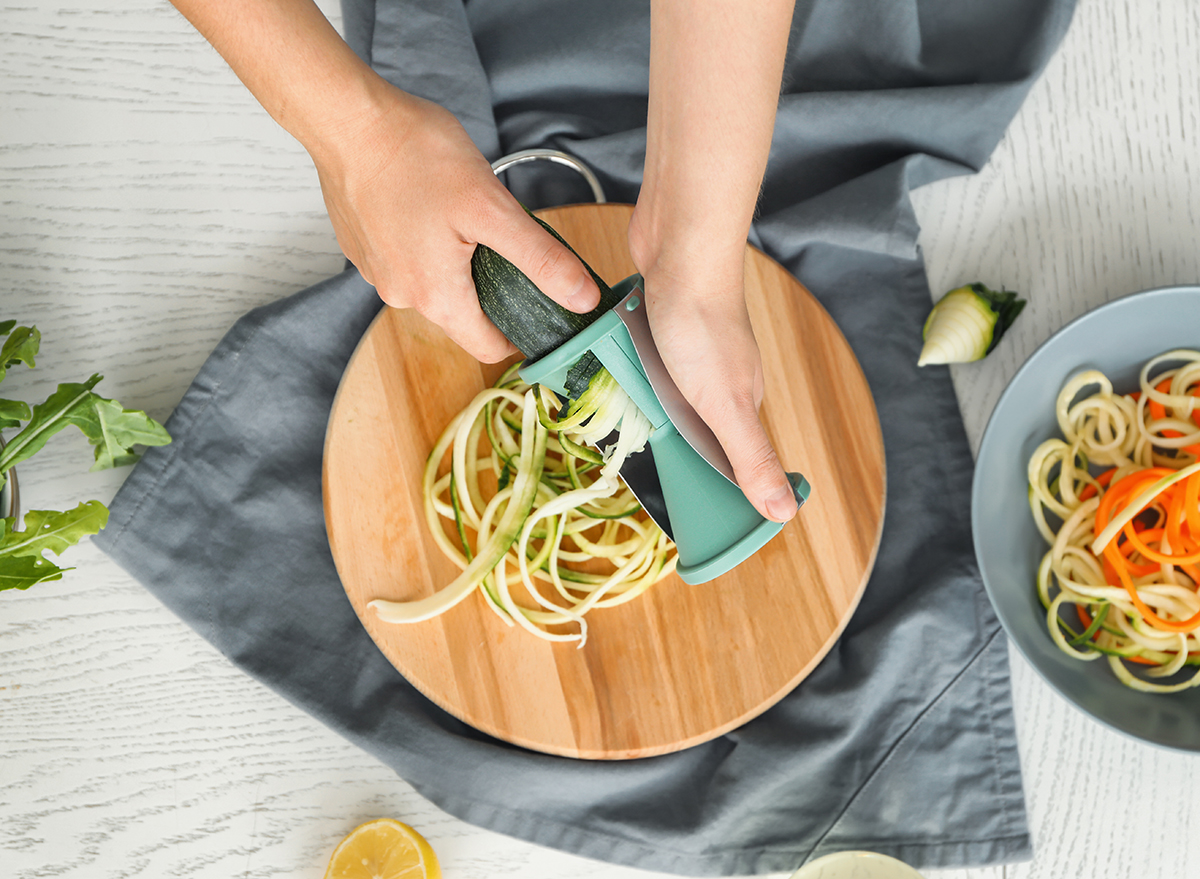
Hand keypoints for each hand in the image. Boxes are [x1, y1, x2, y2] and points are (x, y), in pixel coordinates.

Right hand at [308, 85, 599, 361]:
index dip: (521, 335)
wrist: (345, 118)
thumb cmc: (413, 155)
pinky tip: (430, 206)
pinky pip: (408, 260)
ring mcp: (377, 272)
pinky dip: (426, 243)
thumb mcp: (493, 208)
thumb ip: (541, 259)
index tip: (542, 312)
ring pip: (435, 284)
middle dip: (491, 285)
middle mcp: (400, 295)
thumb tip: (581, 298)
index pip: (489, 347)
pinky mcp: (363, 248)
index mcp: (436, 297)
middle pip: (463, 315)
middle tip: (506, 241)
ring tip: (463, 214)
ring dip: (458, 261)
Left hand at [629, 227, 797, 522]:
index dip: (703, 484)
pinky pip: (646, 361)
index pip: (726, 458)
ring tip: (613, 429)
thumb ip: (751, 457)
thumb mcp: (725, 405)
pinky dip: (631, 373)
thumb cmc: (702, 325)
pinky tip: (611, 380)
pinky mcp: (663, 325)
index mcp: (742, 401)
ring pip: (666, 393)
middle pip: (694, 428)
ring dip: (643, 409)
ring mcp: (690, 350)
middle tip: (631, 469)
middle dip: (668, 449)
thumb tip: (784, 513)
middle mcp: (720, 377)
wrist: (680, 246)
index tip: (674, 510)